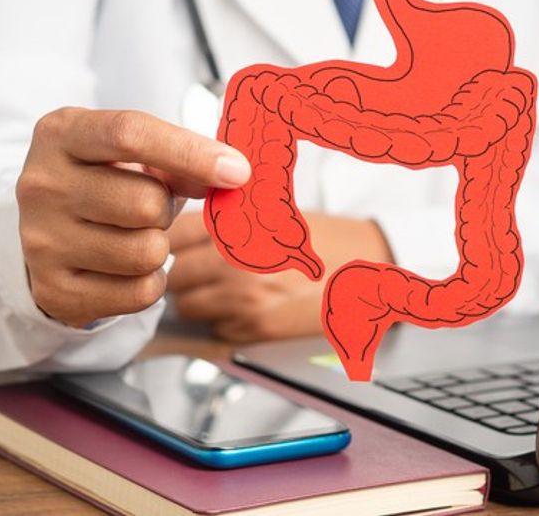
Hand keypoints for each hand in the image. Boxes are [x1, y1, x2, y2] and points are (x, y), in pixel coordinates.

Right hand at [16, 108, 250, 327]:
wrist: (46, 230)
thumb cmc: (105, 180)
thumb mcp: (133, 154)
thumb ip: (179, 159)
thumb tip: (230, 175)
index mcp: (61, 133)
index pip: (130, 134)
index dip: (191, 153)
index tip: (237, 171)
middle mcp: (41, 184)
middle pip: (145, 202)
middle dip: (166, 208)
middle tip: (152, 207)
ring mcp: (41, 240)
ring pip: (146, 252)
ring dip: (159, 246)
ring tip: (135, 234)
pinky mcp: (53, 290)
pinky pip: (139, 293)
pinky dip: (149, 282)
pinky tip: (127, 267)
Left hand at [166, 211, 393, 341]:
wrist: (369, 266)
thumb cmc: (326, 237)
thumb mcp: (276, 209)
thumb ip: (227, 212)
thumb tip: (179, 217)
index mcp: (240, 224)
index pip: (174, 234)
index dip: (170, 239)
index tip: (174, 242)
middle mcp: (236, 261)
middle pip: (174, 273)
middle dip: (180, 272)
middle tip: (196, 268)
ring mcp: (244, 297)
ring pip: (187, 306)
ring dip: (197, 299)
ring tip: (219, 289)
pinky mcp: (257, 328)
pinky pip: (214, 329)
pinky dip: (221, 321)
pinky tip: (244, 307)